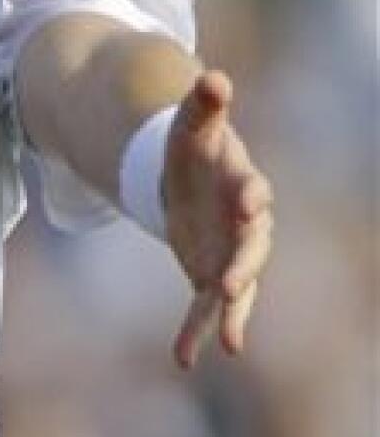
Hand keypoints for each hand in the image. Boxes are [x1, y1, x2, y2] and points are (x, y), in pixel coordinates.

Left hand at [163, 69, 273, 369]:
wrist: (188, 181)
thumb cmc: (195, 150)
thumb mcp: (191, 126)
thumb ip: (202, 105)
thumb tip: (212, 77)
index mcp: (243, 186)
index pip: (253, 192)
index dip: (251, 197)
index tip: (249, 203)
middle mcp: (246, 227)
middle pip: (252, 249)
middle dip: (245, 266)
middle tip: (233, 285)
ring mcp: (232, 255)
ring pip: (237, 287)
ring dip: (231, 313)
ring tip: (229, 344)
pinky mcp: (212, 277)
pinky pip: (206, 309)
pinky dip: (195, 332)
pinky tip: (184, 359)